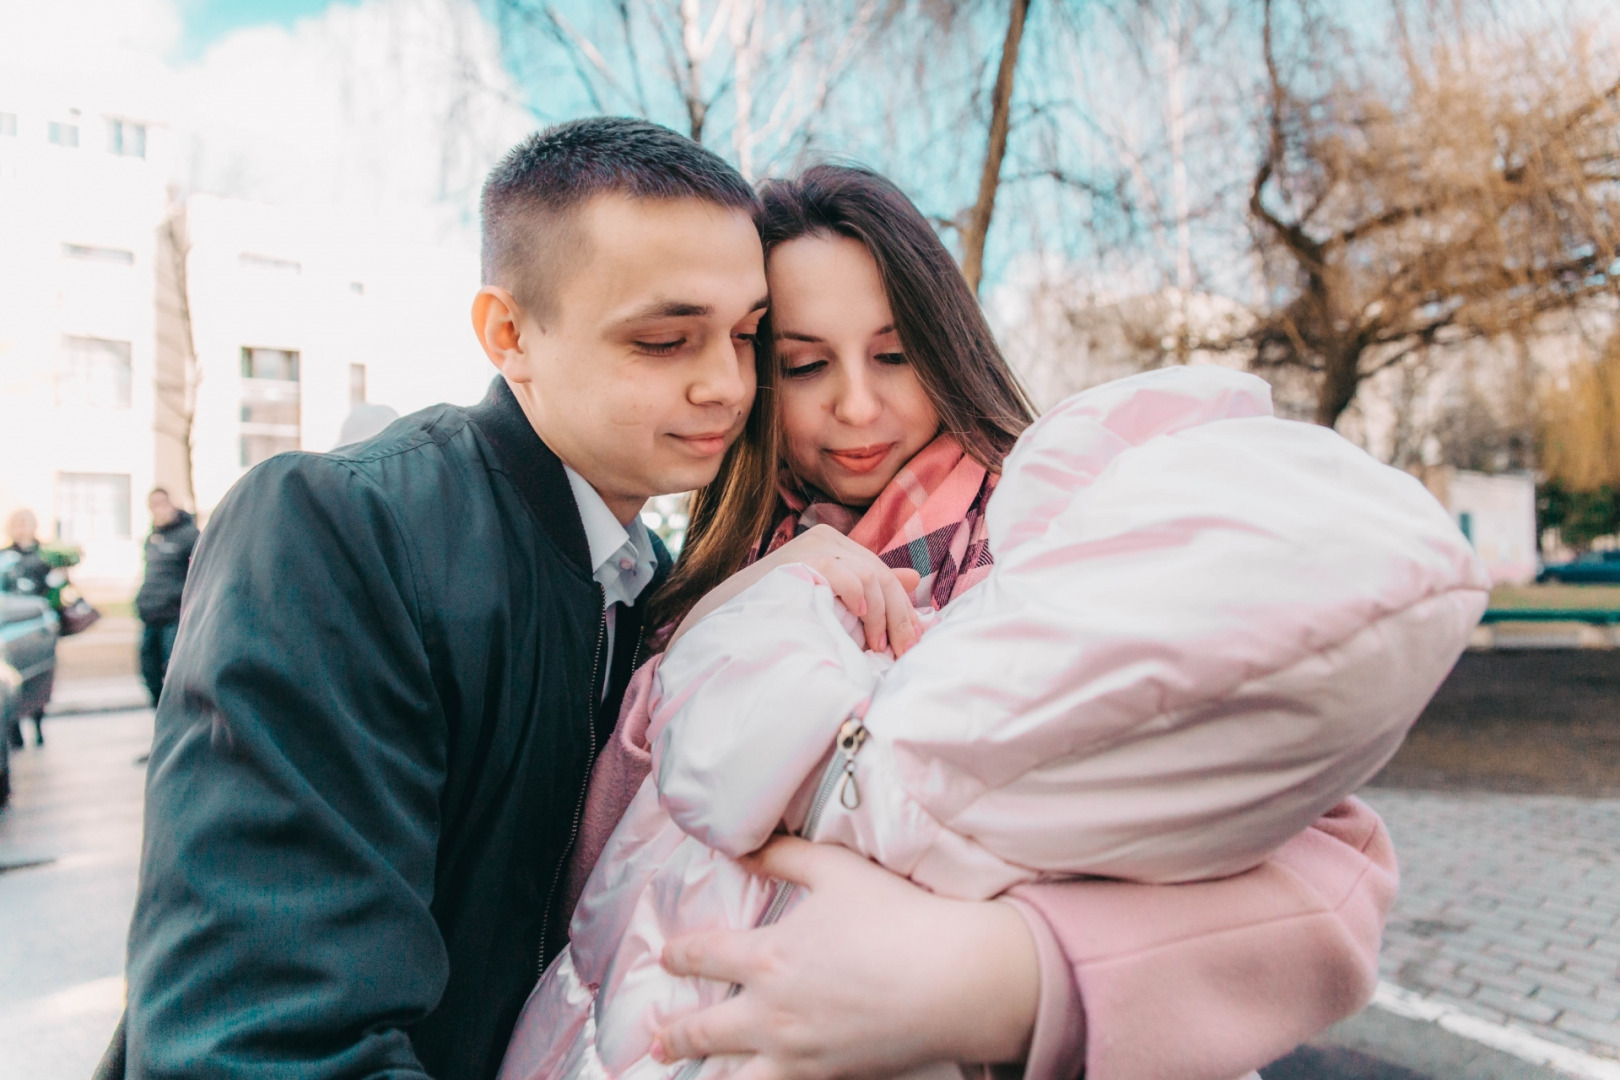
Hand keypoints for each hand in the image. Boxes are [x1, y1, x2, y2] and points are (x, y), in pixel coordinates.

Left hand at [653, 837, 1037, 1079]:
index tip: (666, 956)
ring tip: (685, 1074)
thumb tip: (744, 848)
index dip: (679, 955)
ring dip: (704, 1074)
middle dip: (677, 1034)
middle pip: (704, 1030)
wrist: (952, 978)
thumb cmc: (896, 917)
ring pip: (732, 1079)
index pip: (703, 956)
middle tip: (659, 1037)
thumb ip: (784, 856)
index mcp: (767, 956)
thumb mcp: (836, 869)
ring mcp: (798, 1052)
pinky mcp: (827, 1076)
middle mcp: (771, 1012)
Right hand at [670, 525, 922, 655]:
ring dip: (881, 616)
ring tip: (876, 645)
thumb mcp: (830, 601)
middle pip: (881, 576)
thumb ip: (868, 590)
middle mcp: (828, 538)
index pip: (883, 574)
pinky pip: (847, 574)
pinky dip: (859, 597)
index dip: (903, 610)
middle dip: (898, 617)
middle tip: (902, 651)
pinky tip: (861, 618)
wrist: (727, 618)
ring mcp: (815, 546)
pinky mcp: (804, 557)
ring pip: (871, 577)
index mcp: (837, 544)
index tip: (912, 643)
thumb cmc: (779, 613)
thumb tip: (914, 579)